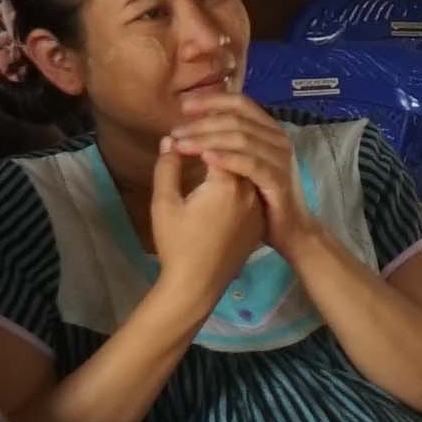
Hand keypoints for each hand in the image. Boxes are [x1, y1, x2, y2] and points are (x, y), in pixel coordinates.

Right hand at [144, 129, 268, 294]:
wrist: (197, 285)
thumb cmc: (177, 245)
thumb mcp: (164, 205)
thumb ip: (168, 168)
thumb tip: (170, 141)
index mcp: (227, 184)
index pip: (217, 144)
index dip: (198, 135)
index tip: (180, 136)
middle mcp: (249, 192)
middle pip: (236, 154)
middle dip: (215, 140)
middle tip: (192, 137)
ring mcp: (257, 207)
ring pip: (245, 171)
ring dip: (228, 159)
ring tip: (205, 155)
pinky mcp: (258, 221)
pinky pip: (251, 190)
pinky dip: (237, 179)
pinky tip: (221, 178)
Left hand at [167, 96, 327, 255]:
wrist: (291, 231)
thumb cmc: (261, 198)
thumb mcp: (240, 167)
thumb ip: (224, 146)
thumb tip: (189, 130)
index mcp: (268, 130)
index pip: (239, 102)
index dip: (210, 100)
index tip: (182, 105)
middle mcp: (277, 139)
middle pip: (236, 119)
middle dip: (202, 123)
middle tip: (175, 132)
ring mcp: (280, 158)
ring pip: (241, 138)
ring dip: (207, 139)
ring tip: (181, 145)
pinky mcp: (278, 179)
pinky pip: (250, 164)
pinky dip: (226, 159)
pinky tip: (205, 159)